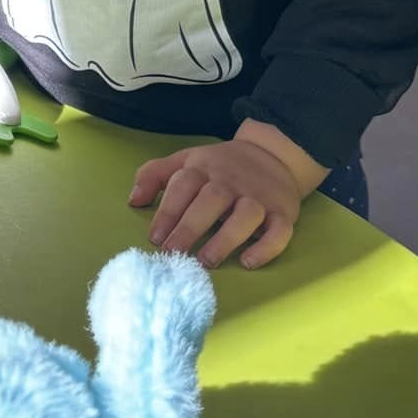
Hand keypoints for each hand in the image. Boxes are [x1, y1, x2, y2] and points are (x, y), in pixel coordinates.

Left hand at [129, 123, 325, 269]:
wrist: (272, 155)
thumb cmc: (219, 166)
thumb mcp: (186, 160)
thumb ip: (155, 175)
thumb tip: (134, 200)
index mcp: (204, 168)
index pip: (183, 186)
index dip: (168, 211)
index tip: (155, 238)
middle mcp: (231, 182)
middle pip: (211, 200)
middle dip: (190, 227)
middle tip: (173, 253)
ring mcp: (259, 197)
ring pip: (245, 215)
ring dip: (225, 239)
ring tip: (205, 261)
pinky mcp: (283, 213)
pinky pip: (279, 231)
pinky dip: (266, 248)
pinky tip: (247, 262)